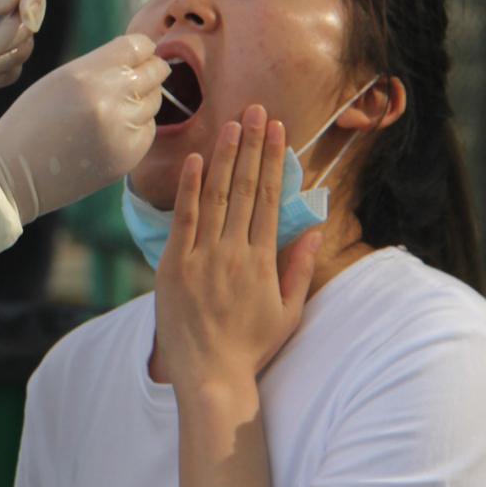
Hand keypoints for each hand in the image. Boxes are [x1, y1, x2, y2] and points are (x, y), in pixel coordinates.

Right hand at [0, 34, 166, 221]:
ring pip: (155, 102)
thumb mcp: (58, 79)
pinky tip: (111, 132)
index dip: (142, 48)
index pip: (140, 46)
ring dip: (141, 101)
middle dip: (148, 72)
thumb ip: (98, 66)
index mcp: (87, 74)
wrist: (14, 174)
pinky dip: (137, 128)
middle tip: (134, 79)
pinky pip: (149, 130)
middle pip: (156, 72)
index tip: (137, 55)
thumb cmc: (31, 122)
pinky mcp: (128, 156)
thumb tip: (137, 58)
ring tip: (113, 110)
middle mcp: (110, 99)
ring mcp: (122, 131)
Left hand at [153, 105, 321, 392]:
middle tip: (256, 111)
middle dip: (252, 147)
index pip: (269, 199)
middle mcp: (234, 253)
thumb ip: (299, 269)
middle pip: (246, 189)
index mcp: (262, 261)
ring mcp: (203, 258)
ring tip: (232, 124)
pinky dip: (190, 189)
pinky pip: (183, 220)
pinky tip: (197, 161)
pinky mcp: (174, 267)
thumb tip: (311, 230)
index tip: (278, 132)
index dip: (274, 162)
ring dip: (226, 158)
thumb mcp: (288, 311)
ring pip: (217, 197)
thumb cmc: (251, 347)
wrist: (211, 376)